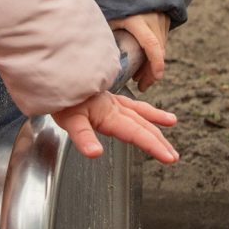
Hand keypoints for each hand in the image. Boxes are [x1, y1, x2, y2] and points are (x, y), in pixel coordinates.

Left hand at [50, 89, 178, 163]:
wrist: (55, 71)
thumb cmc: (61, 97)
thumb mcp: (69, 120)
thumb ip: (83, 137)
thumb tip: (95, 153)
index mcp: (109, 115)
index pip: (137, 133)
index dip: (153, 146)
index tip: (169, 158)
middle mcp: (114, 108)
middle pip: (142, 126)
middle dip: (159, 141)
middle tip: (174, 156)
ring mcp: (112, 101)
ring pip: (139, 113)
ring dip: (155, 123)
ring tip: (172, 123)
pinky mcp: (106, 97)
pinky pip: (130, 103)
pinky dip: (142, 108)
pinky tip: (147, 110)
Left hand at [113, 13, 169, 88]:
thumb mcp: (109, 15)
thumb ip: (108, 32)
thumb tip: (99, 55)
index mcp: (139, 20)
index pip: (152, 46)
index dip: (155, 64)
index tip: (155, 78)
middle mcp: (154, 20)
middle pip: (158, 51)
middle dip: (151, 71)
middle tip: (142, 85)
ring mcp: (161, 18)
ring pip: (161, 46)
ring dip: (153, 62)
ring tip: (140, 75)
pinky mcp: (165, 17)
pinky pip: (162, 38)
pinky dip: (156, 51)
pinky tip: (146, 58)